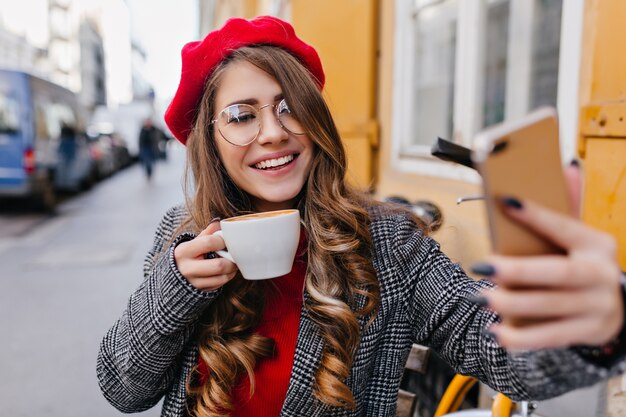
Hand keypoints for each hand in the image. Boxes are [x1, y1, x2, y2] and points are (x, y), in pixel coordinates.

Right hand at [174, 220, 237, 290]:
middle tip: (234, 254)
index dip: (222, 240)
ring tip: (231, 262)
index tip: (225, 240)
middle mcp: (187, 269)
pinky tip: (225, 270)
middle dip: (231, 259)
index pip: (209, 243)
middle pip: (219, 265)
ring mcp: (194, 283)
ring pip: (222, 277)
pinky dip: (227, 276)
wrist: (173, 276)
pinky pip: (220, 284)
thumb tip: (219, 222)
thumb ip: (206, 233)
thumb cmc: (187, 256)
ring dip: (232, 269)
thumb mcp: (192, 243)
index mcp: (183, 252)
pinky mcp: (201, 291)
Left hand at [475, 163, 623, 349]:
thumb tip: (565, 167)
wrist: (616, 308)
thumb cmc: (582, 265)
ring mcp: (597, 307)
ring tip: (481, 298)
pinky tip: (496, 333)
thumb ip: (566, 209)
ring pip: (552, 307)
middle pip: (558, 274)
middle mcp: (601, 275)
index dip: (537, 215)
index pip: (565, 227)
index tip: (506, 201)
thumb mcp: (579, 238)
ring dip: (513, 304)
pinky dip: (522, 337)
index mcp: (596, 245)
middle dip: (519, 271)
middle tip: (483, 266)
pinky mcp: (586, 332)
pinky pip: (551, 337)